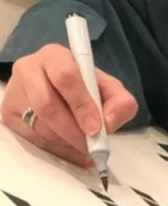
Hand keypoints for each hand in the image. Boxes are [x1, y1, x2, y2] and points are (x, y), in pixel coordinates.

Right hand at [1, 44, 137, 166]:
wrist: (59, 88)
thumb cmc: (85, 86)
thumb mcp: (109, 88)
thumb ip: (120, 102)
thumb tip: (109, 122)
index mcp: (55, 56)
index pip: (66, 76)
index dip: (82, 104)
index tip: (96, 127)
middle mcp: (29, 69)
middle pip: (47, 104)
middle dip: (73, 129)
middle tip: (90, 145)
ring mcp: (14, 92)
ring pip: (38, 124)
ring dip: (65, 142)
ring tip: (85, 149)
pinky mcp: (7, 114)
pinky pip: (30, 137)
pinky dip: (54, 148)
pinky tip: (70, 150)